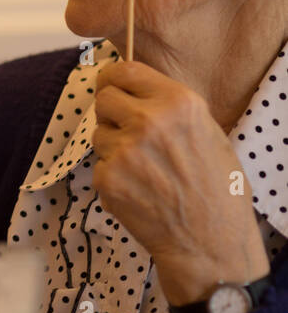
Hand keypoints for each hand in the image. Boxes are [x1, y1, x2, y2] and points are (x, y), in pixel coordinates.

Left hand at [93, 61, 268, 312]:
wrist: (210, 242)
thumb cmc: (215, 188)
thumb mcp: (207, 132)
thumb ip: (168, 105)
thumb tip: (132, 85)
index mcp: (178, 103)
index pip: (124, 70)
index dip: (113, 78)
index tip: (111, 85)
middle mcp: (149, 122)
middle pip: (103, 98)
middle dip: (111, 113)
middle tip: (129, 133)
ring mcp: (124, 150)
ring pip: (98, 133)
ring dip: (112, 146)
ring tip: (144, 169)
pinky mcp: (107, 177)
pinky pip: (98, 163)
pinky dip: (112, 175)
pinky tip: (138, 189)